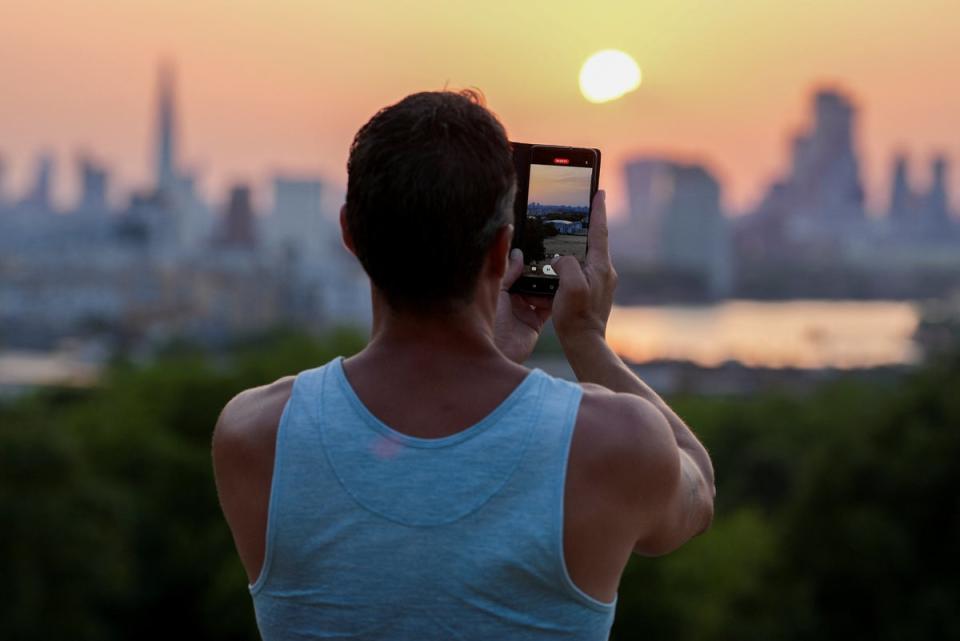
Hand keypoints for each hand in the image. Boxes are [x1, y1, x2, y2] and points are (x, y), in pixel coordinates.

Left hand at [494, 248, 553, 363]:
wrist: (497, 351)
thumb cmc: (489, 321)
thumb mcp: (497, 291)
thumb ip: (508, 272)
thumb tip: (518, 253)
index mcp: (499, 289)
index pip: (514, 270)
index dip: (525, 260)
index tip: (537, 246)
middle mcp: (512, 299)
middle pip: (530, 280)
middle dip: (540, 270)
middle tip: (554, 255)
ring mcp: (524, 311)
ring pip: (540, 292)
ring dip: (549, 283)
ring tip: (561, 268)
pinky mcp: (535, 322)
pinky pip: (548, 308)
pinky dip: (556, 300)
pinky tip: (563, 288)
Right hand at [551, 189, 616, 344]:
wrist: (584, 343)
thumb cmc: (576, 317)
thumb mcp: (570, 287)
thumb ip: (567, 264)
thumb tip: (561, 257)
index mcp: (600, 266)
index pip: (599, 230)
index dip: (597, 209)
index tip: (599, 191)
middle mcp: (604, 271)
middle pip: (592, 241)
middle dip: (584, 226)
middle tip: (577, 210)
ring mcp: (600, 282)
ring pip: (584, 257)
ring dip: (573, 249)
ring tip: (558, 245)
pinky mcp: (593, 292)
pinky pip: (580, 272)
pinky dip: (569, 267)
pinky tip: (556, 273)